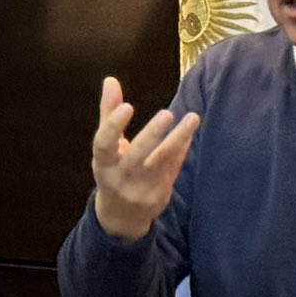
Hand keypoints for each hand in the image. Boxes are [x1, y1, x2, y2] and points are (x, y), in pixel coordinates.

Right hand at [90, 76, 199, 242]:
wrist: (121, 216)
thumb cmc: (113, 170)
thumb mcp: (105, 147)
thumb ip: (108, 113)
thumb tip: (110, 80)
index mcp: (103, 164)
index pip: (104, 145)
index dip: (113, 125)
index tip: (127, 106)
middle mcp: (120, 178)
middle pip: (136, 156)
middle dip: (151, 135)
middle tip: (167, 113)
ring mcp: (141, 189)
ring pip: (162, 162)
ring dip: (178, 139)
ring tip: (193, 118)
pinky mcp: (160, 195)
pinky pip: (173, 167)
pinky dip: (182, 148)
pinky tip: (190, 130)